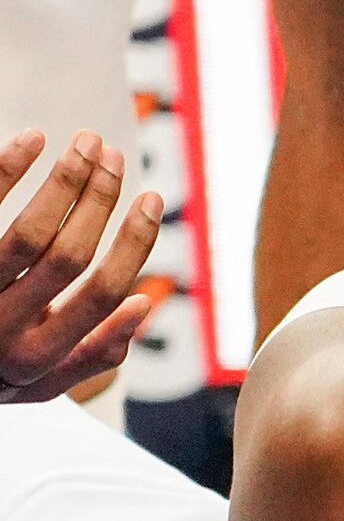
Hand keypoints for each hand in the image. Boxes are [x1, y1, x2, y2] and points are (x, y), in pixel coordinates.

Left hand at [0, 132, 159, 405]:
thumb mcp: (38, 380)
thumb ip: (93, 355)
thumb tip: (143, 304)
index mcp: (35, 356)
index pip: (100, 294)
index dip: (134, 244)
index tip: (150, 200)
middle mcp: (2, 327)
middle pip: (68, 256)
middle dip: (101, 201)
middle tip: (115, 157)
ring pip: (27, 233)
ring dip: (65, 182)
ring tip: (86, 142)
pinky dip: (8, 170)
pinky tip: (33, 140)